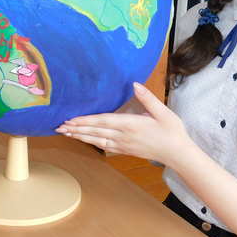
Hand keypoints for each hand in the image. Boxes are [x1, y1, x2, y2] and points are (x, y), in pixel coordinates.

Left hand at [55, 83, 190, 164]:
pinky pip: (103, 146)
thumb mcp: (163, 112)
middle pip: (95, 131)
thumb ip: (147, 97)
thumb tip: (134, 83)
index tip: (70, 119)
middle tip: (59, 126)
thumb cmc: (171, 131)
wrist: (177, 153)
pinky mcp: (124, 150)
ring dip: (80, 136)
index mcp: (130, 124)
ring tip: (65, 132)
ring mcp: (123, 145)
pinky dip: (91, 142)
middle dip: (76, 128)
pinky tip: (83, 140)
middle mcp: (123, 136)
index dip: (85, 120)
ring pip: (96, 140)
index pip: (103, 121)